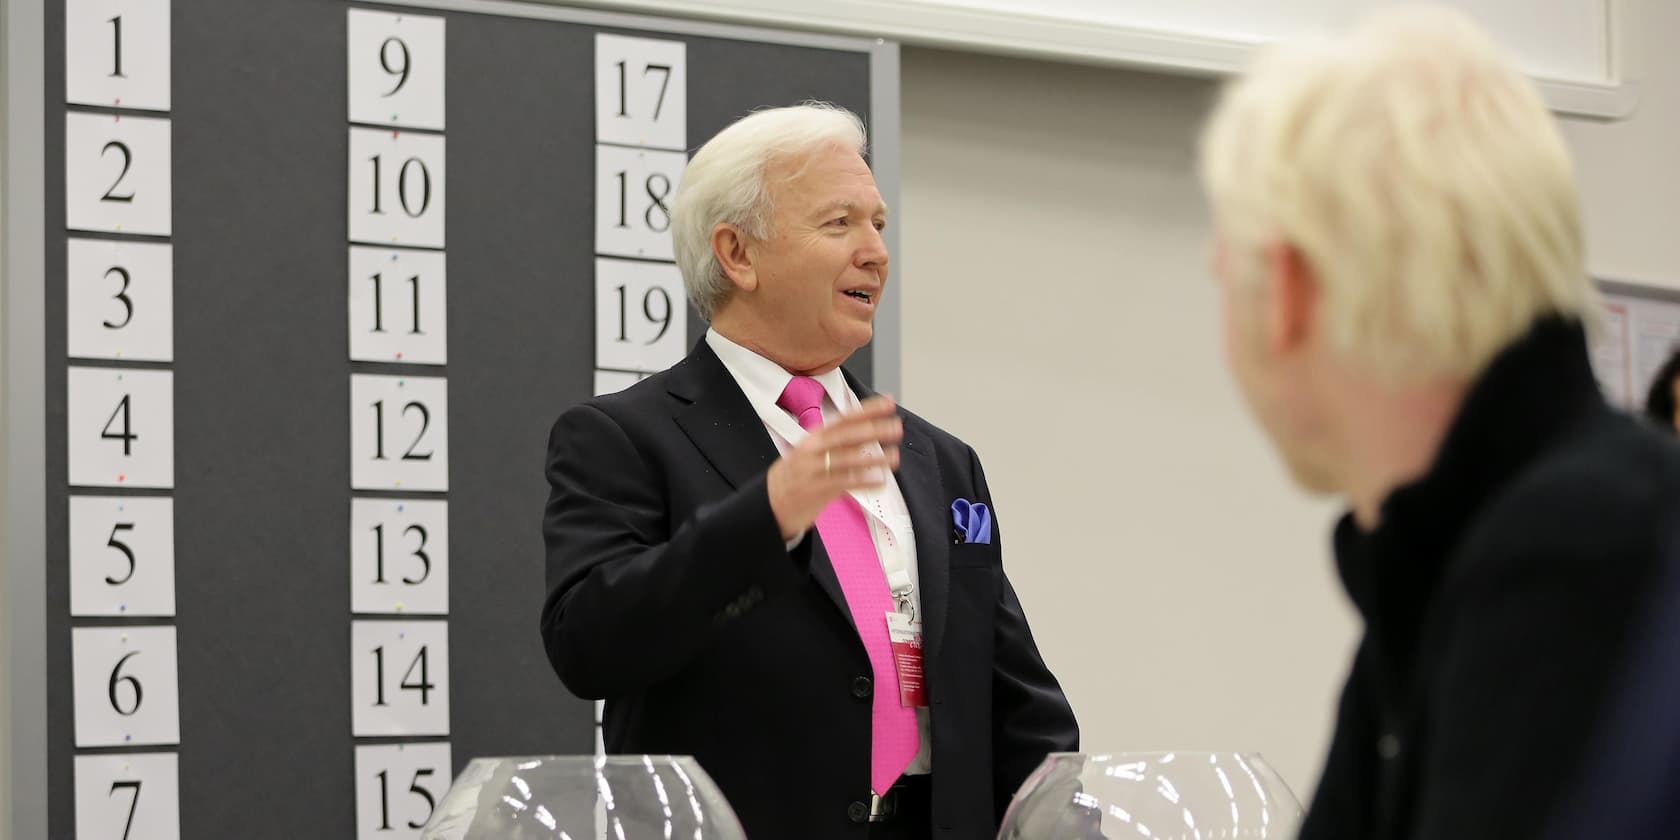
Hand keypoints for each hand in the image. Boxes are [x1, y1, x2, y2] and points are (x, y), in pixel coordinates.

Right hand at [767, 396, 902, 539]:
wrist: (768, 503)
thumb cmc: (796, 476)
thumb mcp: (811, 453)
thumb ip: (837, 444)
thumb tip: (869, 432)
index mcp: (814, 438)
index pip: (844, 419)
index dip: (867, 410)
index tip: (888, 402)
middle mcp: (813, 450)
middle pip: (846, 436)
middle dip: (873, 429)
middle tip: (896, 427)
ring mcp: (813, 470)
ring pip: (847, 459)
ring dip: (873, 458)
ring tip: (894, 456)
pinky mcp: (816, 491)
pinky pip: (844, 484)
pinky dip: (863, 481)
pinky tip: (880, 481)